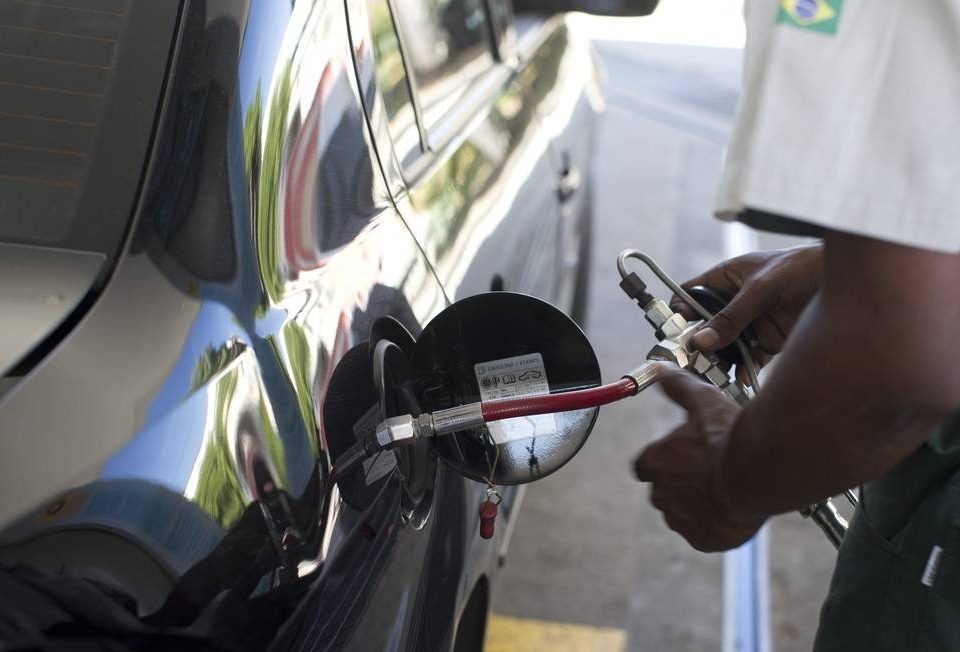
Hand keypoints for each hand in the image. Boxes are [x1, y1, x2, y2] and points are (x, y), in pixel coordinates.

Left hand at [634, 364, 763, 551]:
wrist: (757, 473)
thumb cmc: (728, 437)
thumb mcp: (702, 401)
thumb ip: (678, 386)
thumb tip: (661, 369)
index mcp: (654, 463)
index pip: (645, 466)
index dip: (662, 461)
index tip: (680, 457)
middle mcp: (661, 494)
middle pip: (664, 491)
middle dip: (681, 483)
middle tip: (709, 471)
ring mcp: (681, 520)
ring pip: (683, 513)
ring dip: (697, 504)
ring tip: (724, 488)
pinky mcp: (702, 540)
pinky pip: (702, 534)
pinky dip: (713, 525)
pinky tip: (732, 508)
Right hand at [671, 244, 821, 379]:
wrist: (849, 280)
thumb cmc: (803, 267)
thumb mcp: (761, 289)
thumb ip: (731, 316)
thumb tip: (700, 340)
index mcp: (728, 278)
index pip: (693, 295)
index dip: (681, 313)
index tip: (674, 333)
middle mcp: (737, 301)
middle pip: (706, 326)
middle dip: (698, 343)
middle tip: (691, 361)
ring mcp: (753, 322)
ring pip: (726, 345)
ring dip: (719, 360)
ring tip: (711, 374)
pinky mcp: (770, 341)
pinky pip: (750, 359)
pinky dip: (743, 370)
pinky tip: (739, 379)